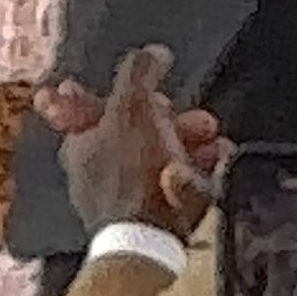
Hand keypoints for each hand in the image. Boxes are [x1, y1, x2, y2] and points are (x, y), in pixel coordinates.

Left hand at [40, 46, 224, 241]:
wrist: (148, 243)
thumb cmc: (132, 171)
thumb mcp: (132, 107)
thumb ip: (139, 74)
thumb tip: (152, 52)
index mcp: (78, 141)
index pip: (86, 104)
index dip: (120, 90)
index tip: (147, 89)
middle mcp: (92, 169)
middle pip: (133, 130)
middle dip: (170, 117)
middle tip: (196, 115)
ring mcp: (119, 196)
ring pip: (157, 157)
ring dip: (189, 142)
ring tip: (215, 137)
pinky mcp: (148, 218)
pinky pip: (172, 186)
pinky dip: (196, 171)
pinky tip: (217, 162)